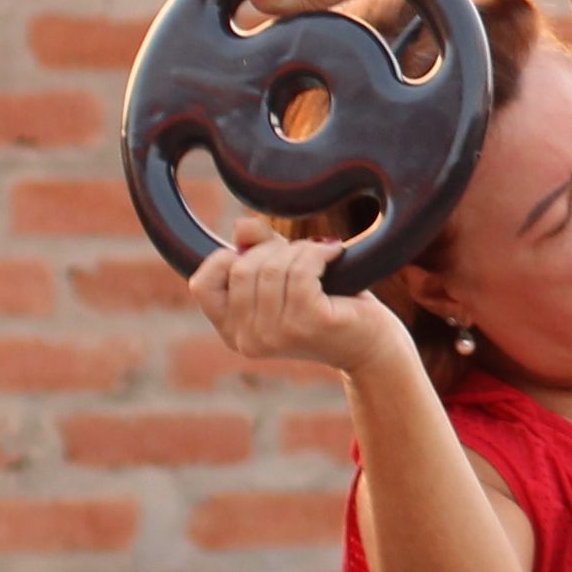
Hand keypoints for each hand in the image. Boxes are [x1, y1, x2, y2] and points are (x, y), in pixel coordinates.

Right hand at [188, 223, 410, 380]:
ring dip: (300, 249)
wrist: (370, 344)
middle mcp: (247, 339)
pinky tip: (335, 252)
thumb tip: (241, 227)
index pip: (201, 285)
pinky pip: (302, 272)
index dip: (226, 258)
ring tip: (321, 253)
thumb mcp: (285, 275)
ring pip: (273, 268)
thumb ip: (259, 249)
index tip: (261, 254)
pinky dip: (318, 253)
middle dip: (273, 248)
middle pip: (242, 269)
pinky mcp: (308, 324)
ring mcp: (276, 335)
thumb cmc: (327, 304)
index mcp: (232, 331)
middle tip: (303, 250)